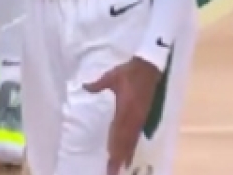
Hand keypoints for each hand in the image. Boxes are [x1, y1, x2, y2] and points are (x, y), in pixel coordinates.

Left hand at [83, 57, 163, 174]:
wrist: (148, 68)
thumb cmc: (128, 72)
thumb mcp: (111, 77)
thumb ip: (97, 85)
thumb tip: (84, 87)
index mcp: (125, 108)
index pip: (118, 132)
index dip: (115, 146)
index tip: (110, 159)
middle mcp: (134, 117)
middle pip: (126, 141)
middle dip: (119, 157)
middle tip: (113, 171)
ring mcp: (140, 118)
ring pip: (132, 140)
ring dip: (126, 155)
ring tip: (120, 168)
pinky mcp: (143, 117)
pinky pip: (136, 135)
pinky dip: (132, 147)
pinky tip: (129, 156)